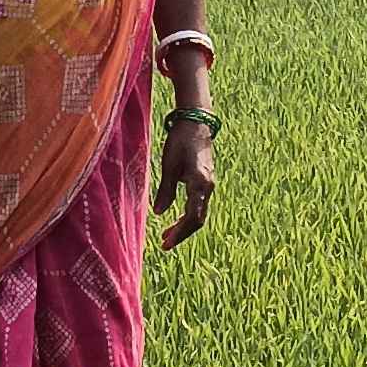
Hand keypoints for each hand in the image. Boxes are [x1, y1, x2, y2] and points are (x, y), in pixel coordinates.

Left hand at [154, 108, 215, 252]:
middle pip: (197, 220)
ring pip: (199, 213)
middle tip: (164, 244)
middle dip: (181, 233)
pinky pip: (198, 205)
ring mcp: (208, 185)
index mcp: (199, 184)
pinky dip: (187, 215)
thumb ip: (165, 191)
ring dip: (183, 226)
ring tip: (166, 235)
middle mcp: (207, 188)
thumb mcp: (169, 166)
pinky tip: (175, 219)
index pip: (192, 217)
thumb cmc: (181, 141)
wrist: (196, 122)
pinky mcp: (205, 181)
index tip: (166, 242)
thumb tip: (158, 213)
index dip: (179, 233)